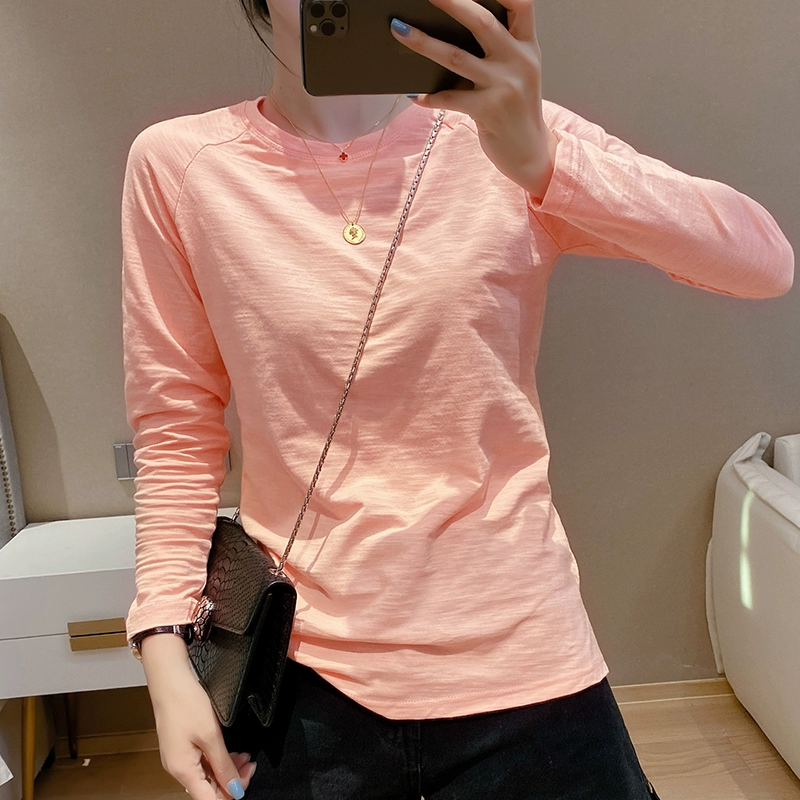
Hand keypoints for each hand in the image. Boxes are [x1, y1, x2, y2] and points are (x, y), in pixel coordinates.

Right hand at [142, 641, 256, 798]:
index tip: (247, 781)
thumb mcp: (211, 735)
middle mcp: (177, 768)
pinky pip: (200, 762)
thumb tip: (234, 789)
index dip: (229, 795)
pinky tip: (230, 751)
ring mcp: (178, 757)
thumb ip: (223, 765)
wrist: (169, 679)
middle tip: (250, 766)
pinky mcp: (180, 746)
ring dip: (226, 768)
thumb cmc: (185, 702)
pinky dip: (217, 758)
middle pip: (207, 788)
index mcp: (182, 770)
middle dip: (231, 780)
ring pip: (206, 774)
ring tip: (244, 757)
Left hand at [390, 0, 557, 200]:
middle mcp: (518, 62)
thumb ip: (497, 51)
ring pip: (456, 57)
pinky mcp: (488, 111)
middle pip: (481, 22)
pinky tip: (411, 93)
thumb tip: (450, 32)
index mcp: (527, 46)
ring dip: (423, 42)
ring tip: (400, 29)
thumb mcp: (518, 73)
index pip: (521, 4)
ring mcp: (503, 87)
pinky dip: (428, 96)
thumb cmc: (517, 110)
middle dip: (450, 2)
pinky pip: (449, 98)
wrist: (530, 153)